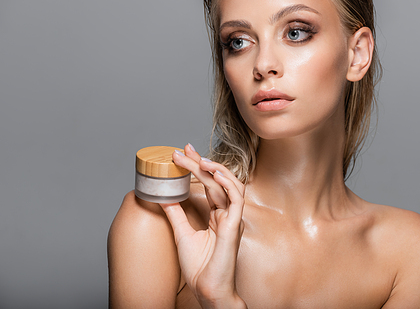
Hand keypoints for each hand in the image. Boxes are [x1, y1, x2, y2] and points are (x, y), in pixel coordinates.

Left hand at [160, 144, 246, 308]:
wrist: (207, 289)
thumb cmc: (200, 267)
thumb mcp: (182, 233)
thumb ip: (176, 213)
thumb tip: (163, 196)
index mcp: (217, 215)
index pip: (209, 184)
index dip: (198, 167)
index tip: (183, 153)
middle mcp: (227, 213)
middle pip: (216, 181)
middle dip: (200, 163)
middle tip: (183, 150)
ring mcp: (233, 218)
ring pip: (229, 184)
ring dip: (216, 169)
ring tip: (199, 159)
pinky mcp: (235, 225)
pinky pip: (236, 199)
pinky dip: (228, 184)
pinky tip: (215, 174)